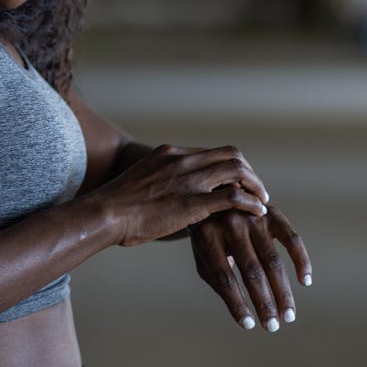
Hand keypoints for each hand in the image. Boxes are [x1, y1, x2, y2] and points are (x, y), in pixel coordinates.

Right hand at [101, 143, 268, 246]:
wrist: (104, 213)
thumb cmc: (114, 208)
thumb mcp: (139, 182)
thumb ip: (157, 183)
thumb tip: (163, 197)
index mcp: (169, 153)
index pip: (210, 152)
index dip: (228, 167)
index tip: (236, 182)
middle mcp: (182, 160)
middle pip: (230, 154)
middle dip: (248, 172)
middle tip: (256, 190)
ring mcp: (188, 179)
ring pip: (237, 170)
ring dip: (255, 185)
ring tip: (261, 200)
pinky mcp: (193, 202)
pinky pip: (234, 197)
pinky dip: (251, 203)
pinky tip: (258, 212)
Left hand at [189, 204, 311, 330]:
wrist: (216, 193)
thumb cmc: (208, 234)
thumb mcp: (202, 254)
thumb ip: (217, 278)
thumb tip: (244, 314)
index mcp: (207, 236)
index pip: (225, 278)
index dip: (237, 304)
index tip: (249, 325)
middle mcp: (231, 224)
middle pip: (252, 272)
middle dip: (264, 303)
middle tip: (272, 326)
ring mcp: (253, 217)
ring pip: (273, 261)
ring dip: (283, 292)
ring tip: (287, 315)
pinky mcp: (273, 213)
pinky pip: (292, 239)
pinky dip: (302, 260)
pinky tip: (305, 281)